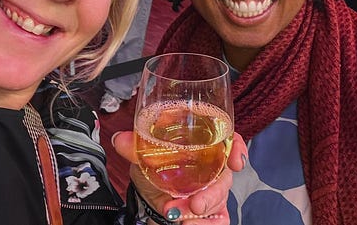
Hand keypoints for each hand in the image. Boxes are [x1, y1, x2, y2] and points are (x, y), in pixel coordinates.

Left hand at [113, 131, 247, 223]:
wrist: (148, 200)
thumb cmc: (153, 169)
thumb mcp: (143, 156)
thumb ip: (135, 146)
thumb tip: (119, 139)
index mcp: (203, 145)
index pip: (229, 140)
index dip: (237, 147)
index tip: (236, 161)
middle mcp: (213, 166)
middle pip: (225, 174)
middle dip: (213, 192)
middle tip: (195, 203)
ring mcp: (214, 190)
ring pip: (220, 199)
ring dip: (201, 210)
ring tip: (177, 215)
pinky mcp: (213, 213)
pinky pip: (218, 220)